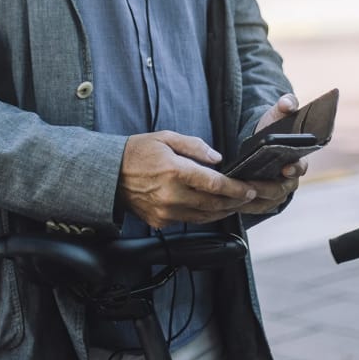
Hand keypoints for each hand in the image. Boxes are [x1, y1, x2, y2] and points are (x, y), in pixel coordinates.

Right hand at [117, 131, 259, 227]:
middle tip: (249, 198)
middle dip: (236, 202)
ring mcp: (165, 211)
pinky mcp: (160, 222)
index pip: (214, 184)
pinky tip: (212, 208)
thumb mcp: (166, 138)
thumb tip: (217, 158)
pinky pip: (189, 221)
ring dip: (223, 211)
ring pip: (204, 217)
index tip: (249, 189)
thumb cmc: (137, 152)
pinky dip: (204, 216)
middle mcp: (171, 195)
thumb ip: (194, 146)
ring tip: (236, 204)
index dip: (236, 189)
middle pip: (214, 204)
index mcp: (174, 171)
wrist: (109, 173)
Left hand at [241, 94, 307, 214]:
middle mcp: (291, 180)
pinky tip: (230, 203)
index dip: (295, 168)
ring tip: (235, 197)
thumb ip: (286, 104)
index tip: (286, 168)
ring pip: (267, 202)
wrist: (261, 143)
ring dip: (252, 201)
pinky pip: (256, 208)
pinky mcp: (265, 201)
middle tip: (249, 186)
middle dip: (264, 188)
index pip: (301, 167)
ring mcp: (278, 192)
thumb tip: (288, 103)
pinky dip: (244, 207)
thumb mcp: (278, 115)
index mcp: (298, 160)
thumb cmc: (272, 129)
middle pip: (280, 189)